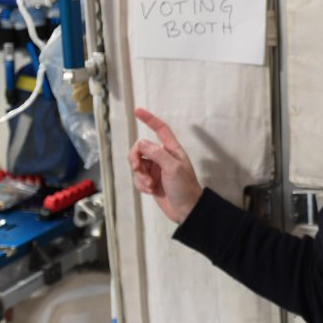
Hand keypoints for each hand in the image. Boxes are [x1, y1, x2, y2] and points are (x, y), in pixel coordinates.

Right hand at [128, 107, 202, 223]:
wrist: (186, 210)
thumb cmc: (185, 188)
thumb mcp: (173, 168)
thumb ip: (157, 154)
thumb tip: (141, 143)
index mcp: (172, 150)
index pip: (160, 129)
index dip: (149, 119)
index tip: (137, 111)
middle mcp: (163, 157)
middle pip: (140, 149)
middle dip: (136, 159)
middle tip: (139, 169)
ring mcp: (156, 170)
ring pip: (137, 165)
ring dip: (140, 176)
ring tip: (151, 185)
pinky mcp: (151, 182)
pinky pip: (138, 179)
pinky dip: (141, 185)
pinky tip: (150, 192)